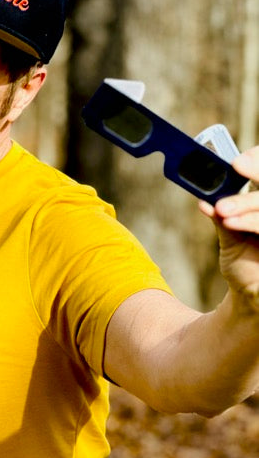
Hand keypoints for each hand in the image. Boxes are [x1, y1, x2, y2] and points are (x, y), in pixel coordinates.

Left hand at [199, 146, 258, 308]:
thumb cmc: (245, 262)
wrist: (254, 296)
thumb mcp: (230, 236)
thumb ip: (221, 216)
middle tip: (236, 165)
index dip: (257, 160)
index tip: (238, 160)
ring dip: (247, 204)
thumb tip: (203, 198)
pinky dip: (249, 222)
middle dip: (258, 172)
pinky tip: (231, 222)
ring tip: (223, 208)